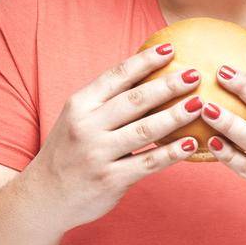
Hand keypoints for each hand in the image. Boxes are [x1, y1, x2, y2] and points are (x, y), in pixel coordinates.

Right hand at [23, 42, 206, 232]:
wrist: (45, 195)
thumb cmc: (69, 151)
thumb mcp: (77, 119)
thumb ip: (106, 102)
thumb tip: (147, 76)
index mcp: (79, 105)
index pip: (116, 77)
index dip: (145, 61)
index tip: (170, 49)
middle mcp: (86, 127)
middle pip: (134, 100)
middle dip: (167, 85)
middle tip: (194, 74)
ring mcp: (98, 154)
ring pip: (144, 130)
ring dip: (175, 116)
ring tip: (200, 105)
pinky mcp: (110, 180)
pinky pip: (147, 162)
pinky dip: (171, 153)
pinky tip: (191, 144)